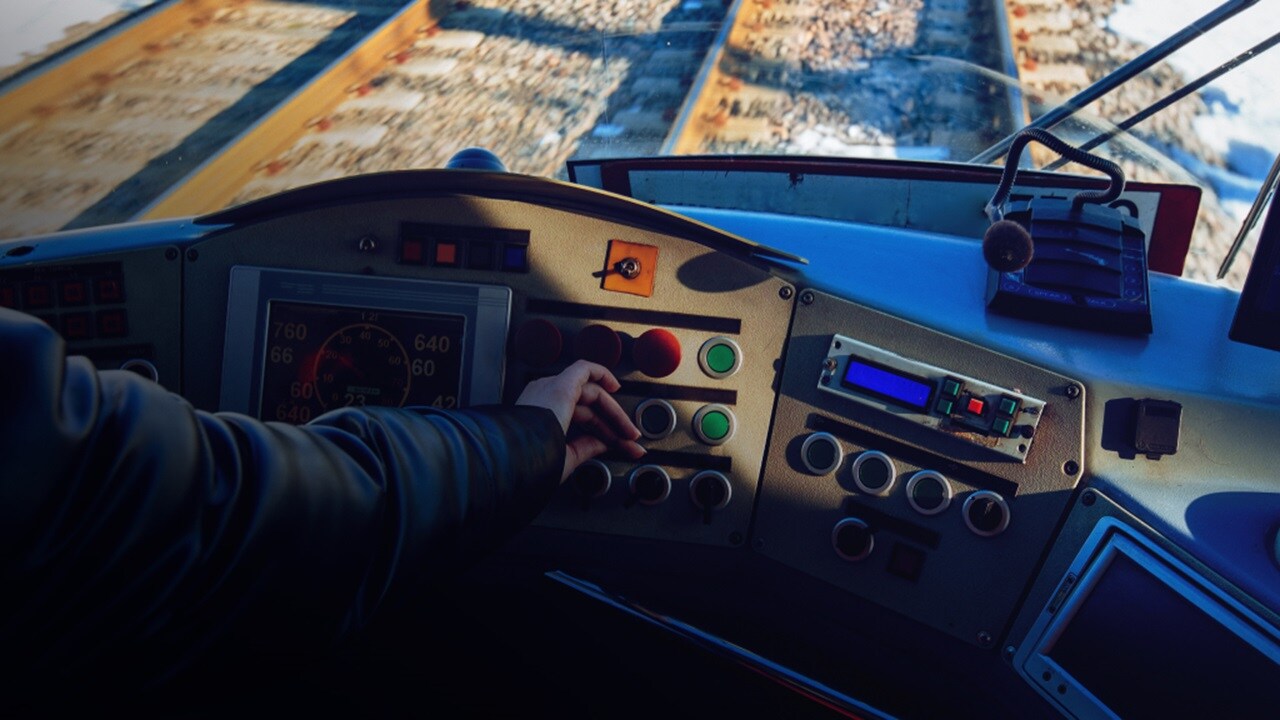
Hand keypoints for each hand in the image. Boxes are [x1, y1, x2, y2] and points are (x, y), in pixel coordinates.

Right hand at [516, 360, 644, 481]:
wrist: (515, 456)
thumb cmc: (529, 463)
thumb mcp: (563, 457)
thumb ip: (584, 448)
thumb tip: (604, 443)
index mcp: (539, 416)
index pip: (579, 421)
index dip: (604, 435)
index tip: (621, 448)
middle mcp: (543, 399)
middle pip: (588, 409)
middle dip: (613, 427)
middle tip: (631, 442)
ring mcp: (551, 389)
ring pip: (591, 394)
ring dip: (614, 411)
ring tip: (629, 430)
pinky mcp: (561, 384)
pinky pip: (584, 369)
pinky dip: (602, 374)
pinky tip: (615, 386)